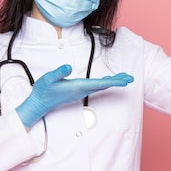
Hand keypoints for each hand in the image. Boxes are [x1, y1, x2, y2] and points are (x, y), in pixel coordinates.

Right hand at [16, 64, 133, 127]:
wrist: (39, 103)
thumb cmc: (43, 91)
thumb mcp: (48, 79)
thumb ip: (58, 73)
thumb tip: (68, 67)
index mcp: (78, 87)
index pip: (100, 83)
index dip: (114, 81)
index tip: (125, 80)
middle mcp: (82, 90)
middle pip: (104, 85)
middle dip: (118, 81)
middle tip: (131, 78)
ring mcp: (80, 91)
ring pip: (101, 86)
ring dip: (112, 82)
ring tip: (123, 77)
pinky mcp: (78, 90)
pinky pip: (96, 87)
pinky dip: (104, 82)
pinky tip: (107, 80)